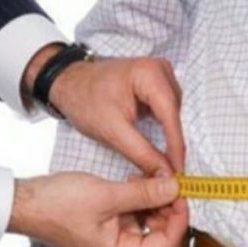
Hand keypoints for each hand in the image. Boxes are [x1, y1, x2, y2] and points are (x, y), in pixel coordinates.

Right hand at [7, 172, 188, 246]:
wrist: (24, 203)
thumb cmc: (56, 205)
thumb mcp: (106, 195)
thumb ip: (144, 193)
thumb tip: (174, 187)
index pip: (169, 244)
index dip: (180, 217)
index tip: (182, 191)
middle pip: (166, 240)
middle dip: (172, 213)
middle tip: (171, 185)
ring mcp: (118, 242)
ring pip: (154, 227)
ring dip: (159, 204)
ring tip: (151, 179)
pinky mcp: (112, 228)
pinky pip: (139, 218)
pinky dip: (143, 201)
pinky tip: (137, 182)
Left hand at [24, 45, 184, 174]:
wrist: (69, 84)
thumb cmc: (84, 100)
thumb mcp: (113, 131)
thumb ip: (142, 154)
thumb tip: (166, 174)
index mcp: (150, 74)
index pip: (170, 116)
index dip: (176, 148)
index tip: (178, 173)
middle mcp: (160, 70)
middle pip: (175, 115)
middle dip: (172, 145)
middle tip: (167, 174)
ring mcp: (161, 76)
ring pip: (174, 116)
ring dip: (168, 139)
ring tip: (160, 162)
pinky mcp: (158, 85)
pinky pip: (168, 112)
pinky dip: (163, 130)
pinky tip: (156, 145)